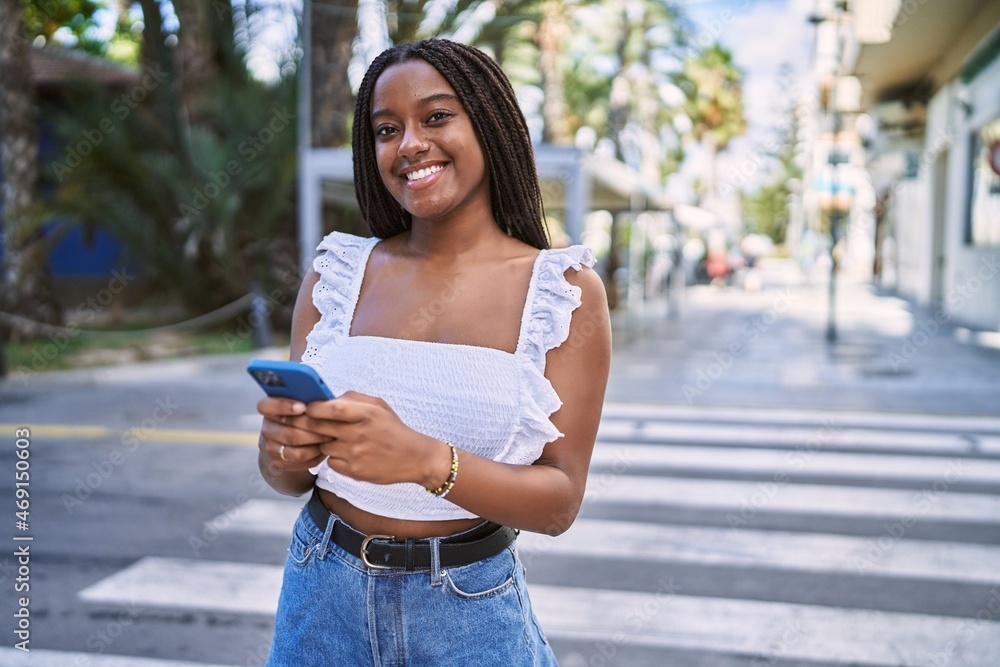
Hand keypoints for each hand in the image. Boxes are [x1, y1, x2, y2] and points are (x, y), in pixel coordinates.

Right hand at [256, 397, 328, 470]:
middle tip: (331, 425)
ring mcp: (271, 447)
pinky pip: (301, 461)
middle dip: (314, 430)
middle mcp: (267, 428)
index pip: (266, 406)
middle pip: (290, 432)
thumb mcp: (299, 404)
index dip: (283, 406)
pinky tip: (325, 448)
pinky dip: (315, 455)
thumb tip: (324, 400)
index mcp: (268, 409)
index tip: (303, 407)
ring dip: (316, 444)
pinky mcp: (279, 462)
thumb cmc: (299, 417)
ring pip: (297, 450)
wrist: (287, 442)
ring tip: (331, 437)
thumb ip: (306, 400)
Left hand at [299, 391, 446, 486]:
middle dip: (308, 425)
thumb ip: (353, 399)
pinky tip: (348, 455)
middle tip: (307, 424)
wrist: (414, 458)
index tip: (308, 408)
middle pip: (318, 428)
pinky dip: (334, 458)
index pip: (330, 408)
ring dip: (324, 443)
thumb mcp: (379, 406)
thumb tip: (326, 399)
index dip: (313, 408)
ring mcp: (356, 454)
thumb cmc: (393, 429)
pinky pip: (330, 462)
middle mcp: (359, 433)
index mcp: (366, 413)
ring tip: (339, 441)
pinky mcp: (354, 471)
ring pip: (322, 446)